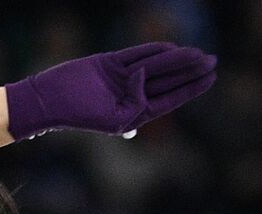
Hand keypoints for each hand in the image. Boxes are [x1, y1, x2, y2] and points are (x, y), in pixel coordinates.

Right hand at [5, 42, 216, 140]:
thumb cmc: (79, 115)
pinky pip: (137, 54)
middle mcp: (130, 95)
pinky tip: (172, 47)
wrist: (49, 100)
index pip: (169, 99)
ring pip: (155, 65)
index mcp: (134, 113)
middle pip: (166, 80)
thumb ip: (136, 103)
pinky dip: (153, 50)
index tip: (210, 77)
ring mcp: (121, 78)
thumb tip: (146, 78)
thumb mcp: (115, 119)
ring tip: (199, 54)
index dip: (191, 87)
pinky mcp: (110, 63)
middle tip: (212, 61)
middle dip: (190, 71)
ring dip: (177, 59)